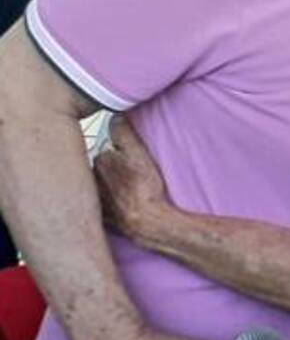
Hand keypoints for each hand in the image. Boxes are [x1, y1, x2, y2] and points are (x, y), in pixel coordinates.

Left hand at [94, 118, 170, 242]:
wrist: (147, 223)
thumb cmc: (145, 190)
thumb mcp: (139, 154)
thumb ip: (124, 133)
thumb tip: (115, 116)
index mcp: (99, 162)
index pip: (108, 151)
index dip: (121, 154)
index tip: (130, 161)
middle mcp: (92, 180)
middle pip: (104, 169)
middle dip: (114, 171)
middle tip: (132, 178)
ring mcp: (95, 199)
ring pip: (103, 186)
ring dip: (112, 187)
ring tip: (130, 192)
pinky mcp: (101, 217)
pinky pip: (104, 205)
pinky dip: (112, 204)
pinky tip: (125, 206)